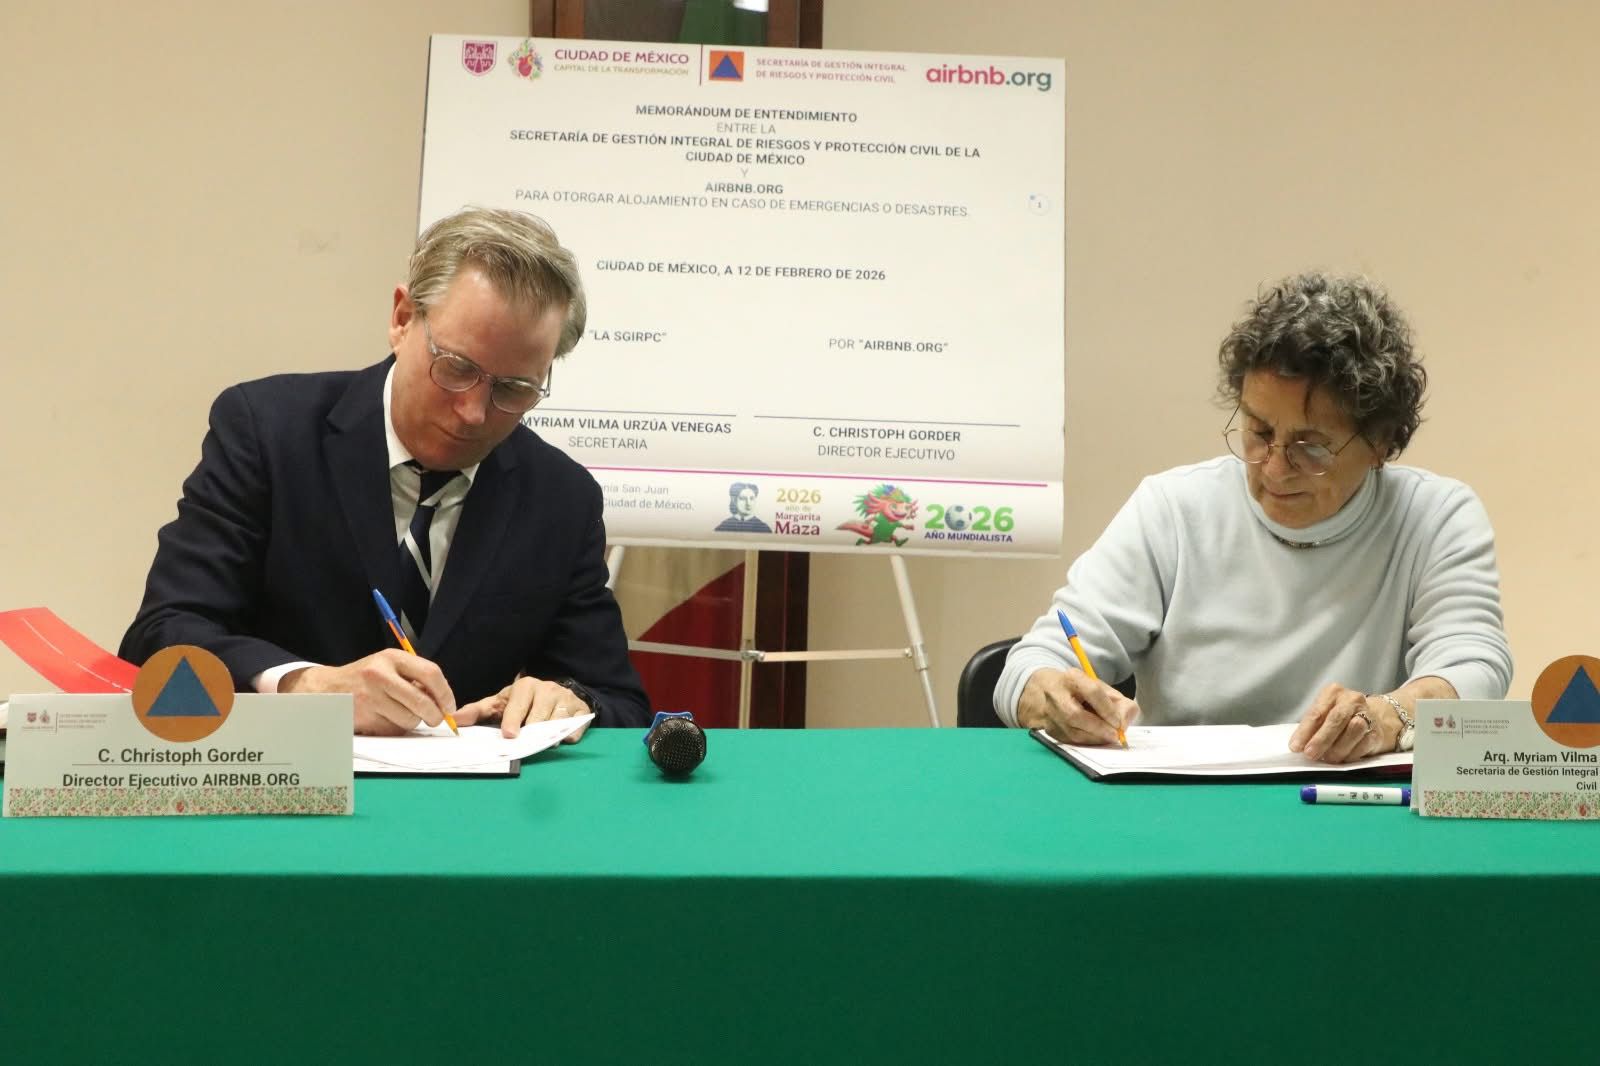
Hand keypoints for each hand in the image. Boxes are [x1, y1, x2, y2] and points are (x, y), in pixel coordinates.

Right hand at [280, 650, 455, 735]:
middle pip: (422, 702)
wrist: (328, 689)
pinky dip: (395, 728)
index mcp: (392, 658)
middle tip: (436, 718)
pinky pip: (393, 729)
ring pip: (409, 719)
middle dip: (435, 715)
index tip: (450, 706)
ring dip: (412, 722)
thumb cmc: (366, 679)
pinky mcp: (363, 716)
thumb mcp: (389, 666)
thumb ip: (415, 678)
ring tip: (401, 713)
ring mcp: (370, 697)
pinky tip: (384, 718)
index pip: (431, 673)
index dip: (445, 693)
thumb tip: (444, 701)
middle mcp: (380, 675)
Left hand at [456, 675, 591, 743]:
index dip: (513, 719)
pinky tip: (561, 739)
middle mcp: (547, 689)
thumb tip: (453, 719)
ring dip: (549, 736)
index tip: (509, 735)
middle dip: (532, 731)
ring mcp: (566, 700)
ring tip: (543, 743)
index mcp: (526, 686)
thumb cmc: (525, 702)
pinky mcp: (581, 711)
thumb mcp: (501, 702)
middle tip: (525, 744)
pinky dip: (568, 737)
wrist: (558, 693)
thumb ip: (477, 711)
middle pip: (539, 716)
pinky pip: (575, 729)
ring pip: (557, 722)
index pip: (519, 704)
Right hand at [1016, 668, 1137, 745]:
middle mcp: (1056, 694)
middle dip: (1099, 728)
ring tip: (1107, 738)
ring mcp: (1048, 713)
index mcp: (1072, 678)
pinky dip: (1085, 743)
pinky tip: (1094, 740)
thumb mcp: (1099, 687)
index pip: (1092, 691)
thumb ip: (1118, 702)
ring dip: (1094, 739)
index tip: (1119, 722)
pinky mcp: (1046, 729)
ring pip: (1071, 732)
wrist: (1042, 691)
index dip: (1107, 709)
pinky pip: (1068, 741)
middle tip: (1115, 735)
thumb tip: (1125, 722)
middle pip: (1076, 715)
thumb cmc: (1077, 690)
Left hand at [1289, 683, 1397, 762]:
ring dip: (1337, 748)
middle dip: (1321, 739)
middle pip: (1336, 718)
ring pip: (1353, 730)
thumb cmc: (1339, 718)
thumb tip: (1299, 746)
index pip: (1317, 712)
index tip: (1295, 746)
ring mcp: (1367, 714)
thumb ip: (1311, 728)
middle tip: (1310, 754)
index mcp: (1333, 692)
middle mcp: (1351, 700)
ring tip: (1327, 758)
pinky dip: (1350, 754)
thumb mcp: (1323, 715)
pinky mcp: (1376, 732)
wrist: (1374, 719)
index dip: (1305, 731)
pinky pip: (1364, 744)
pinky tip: (1342, 759)